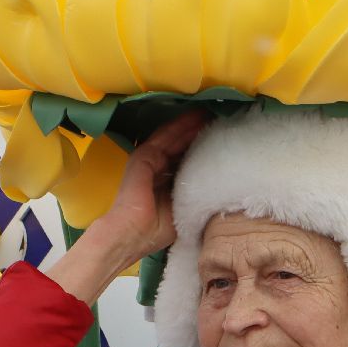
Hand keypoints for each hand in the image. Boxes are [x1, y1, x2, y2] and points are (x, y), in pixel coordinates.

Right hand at [47, 111, 208, 303]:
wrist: (129, 235)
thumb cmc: (155, 230)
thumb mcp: (181, 208)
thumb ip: (191, 192)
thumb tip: (216, 180)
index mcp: (163, 181)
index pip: (183, 158)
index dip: (198, 146)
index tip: (218, 134)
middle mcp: (155, 168)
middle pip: (178, 145)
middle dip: (195, 130)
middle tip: (215, 115)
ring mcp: (146, 160)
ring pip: (171, 138)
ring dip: (188, 125)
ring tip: (206, 111)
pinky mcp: (142, 158)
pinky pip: (162, 139)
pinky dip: (177, 128)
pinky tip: (193, 118)